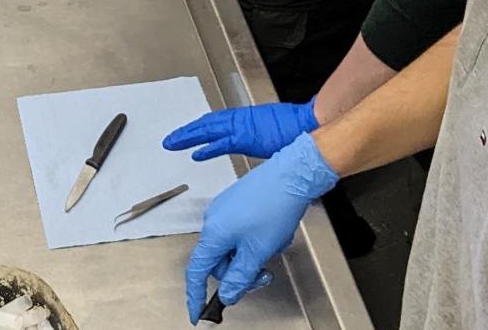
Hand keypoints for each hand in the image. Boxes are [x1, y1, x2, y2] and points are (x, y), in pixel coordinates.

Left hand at [164, 99, 319, 160]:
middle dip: (186, 133)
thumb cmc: (298, 132)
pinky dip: (207, 149)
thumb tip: (266, 154)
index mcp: (246, 121)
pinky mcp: (245, 137)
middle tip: (169, 140)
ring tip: (172, 143)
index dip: (200, 131)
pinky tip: (195, 154)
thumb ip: (265, 143)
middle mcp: (241, 121)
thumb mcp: (275, 136)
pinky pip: (221, 143)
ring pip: (208, 130)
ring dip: (188, 137)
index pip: (216, 125)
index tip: (188, 136)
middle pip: (206, 125)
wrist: (310, 125)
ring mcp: (242, 127)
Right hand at [185, 134, 339, 322]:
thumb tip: (227, 294)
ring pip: (231, 247)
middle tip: (263, 274)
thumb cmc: (274, 207)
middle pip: (218, 261)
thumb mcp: (258, 251)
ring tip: (273, 245)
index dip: (196, 295)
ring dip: (251, 255)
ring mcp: (224, 210)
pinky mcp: (236, 203)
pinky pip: (239, 232)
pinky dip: (254, 241)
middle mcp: (213, 220)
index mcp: (214, 233)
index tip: (197, 312)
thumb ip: (240, 276)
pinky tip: (272, 234)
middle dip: (240, 272)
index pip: (197, 272)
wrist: (291, 175)